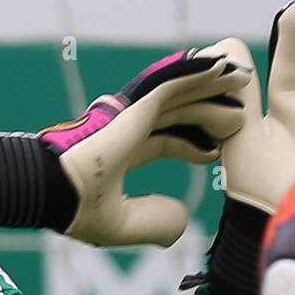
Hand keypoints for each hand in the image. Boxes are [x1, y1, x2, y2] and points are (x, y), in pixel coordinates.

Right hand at [0, 49, 249, 246]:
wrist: (52, 190)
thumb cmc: (74, 208)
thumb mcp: (122, 226)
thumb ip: (153, 223)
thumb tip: (183, 219)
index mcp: (120, 153)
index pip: (163, 141)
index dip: (192, 145)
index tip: (215, 153)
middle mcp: (126, 129)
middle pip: (176, 113)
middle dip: (207, 110)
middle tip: (240, 110)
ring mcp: (129, 115)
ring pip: (179, 94)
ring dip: (211, 85)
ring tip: (242, 79)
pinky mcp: (134, 107)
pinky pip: (173, 84)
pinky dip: (199, 74)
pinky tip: (224, 68)